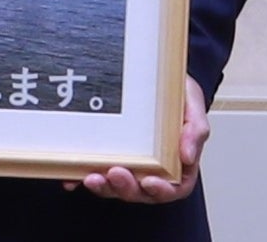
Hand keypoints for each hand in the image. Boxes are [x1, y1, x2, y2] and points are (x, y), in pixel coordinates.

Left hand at [67, 75, 207, 203]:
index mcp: (176, 163)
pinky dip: (80, 178)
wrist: (154, 76)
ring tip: (92, 176)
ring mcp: (128, 164)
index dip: (162, 190)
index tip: (150, 182)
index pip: (174, 187)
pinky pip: (94, 171)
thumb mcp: (192, 106)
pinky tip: (71, 178)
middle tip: (115, 173)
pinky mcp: (106, 155)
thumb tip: (187, 156)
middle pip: (141, 191)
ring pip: (116, 186)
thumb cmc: (175, 95)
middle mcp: (151, 168)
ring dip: (104, 186)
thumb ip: (195, 130)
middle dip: (126, 188)